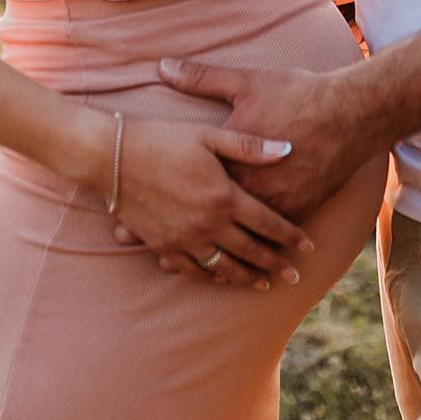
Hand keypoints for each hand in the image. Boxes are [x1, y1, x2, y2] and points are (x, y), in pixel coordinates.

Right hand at [110, 116, 313, 290]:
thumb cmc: (162, 139)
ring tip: (263, 284)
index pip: (268, 223)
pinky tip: (221, 277)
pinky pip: (193, 270)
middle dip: (276, 265)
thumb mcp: (208, 135)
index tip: (309, 247)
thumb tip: (288, 148)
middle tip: (295, 277)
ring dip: (247, 277)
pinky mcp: (163, 246)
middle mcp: (208, 223)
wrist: (111, 157)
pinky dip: (211, 276)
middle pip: (252, 251)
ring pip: (225, 267)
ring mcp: (185, 239)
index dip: (291, 236)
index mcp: (224, 196)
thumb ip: (249, 146)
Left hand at [112, 61, 375, 269]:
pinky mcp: (299, 209)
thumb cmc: (298, 95)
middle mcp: (251, 192)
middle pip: (207, 226)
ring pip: (239, 244)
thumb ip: (202, 78)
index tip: (126, 223)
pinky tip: (238, 268)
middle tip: (146, 257)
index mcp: (231, 166)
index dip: (155, 210)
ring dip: (213, 260)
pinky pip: (267, 241)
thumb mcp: (246, 82)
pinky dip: (250, 255)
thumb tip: (162, 65)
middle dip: (173, 242)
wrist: (351, 114)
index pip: (185, 194)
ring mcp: (276, 205)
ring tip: (189, 272)